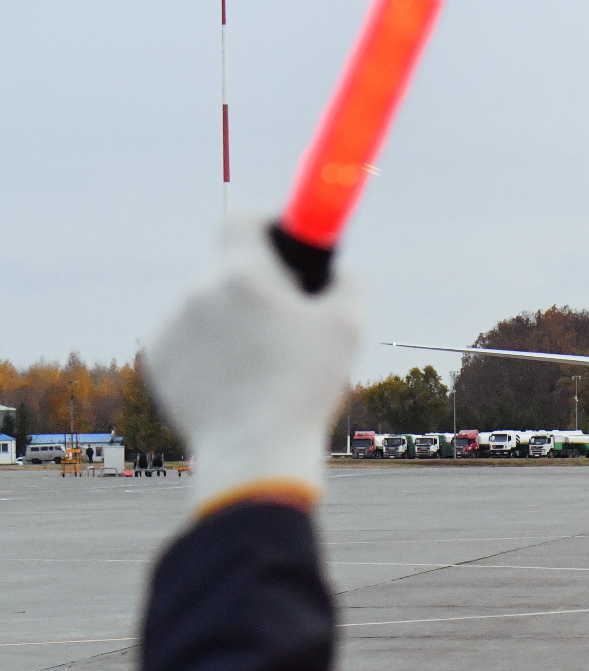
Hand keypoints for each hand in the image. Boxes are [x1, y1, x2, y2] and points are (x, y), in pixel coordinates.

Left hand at [147, 216, 359, 516]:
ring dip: (231, 318)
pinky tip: (233, 379)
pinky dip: (208, 347)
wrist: (252, 451)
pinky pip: (187, 335)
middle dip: (256, 284)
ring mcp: (172, 324)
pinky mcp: (156, 356)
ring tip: (260, 363)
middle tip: (285, 319)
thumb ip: (346, 281)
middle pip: (229, 267)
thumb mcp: (349, 327)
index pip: (242, 219)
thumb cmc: (305, 388)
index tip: (286, 243)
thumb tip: (338, 268)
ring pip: (207, 304)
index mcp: (245, 275)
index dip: (267, 225)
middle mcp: (199, 290)